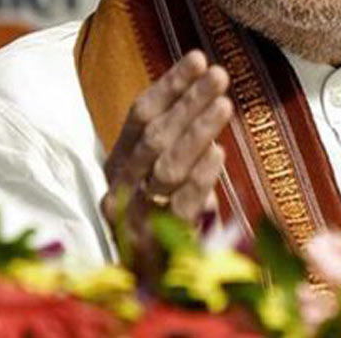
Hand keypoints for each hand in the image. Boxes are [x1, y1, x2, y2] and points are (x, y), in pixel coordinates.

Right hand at [100, 50, 232, 233]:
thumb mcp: (160, 175)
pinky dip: (200, 177)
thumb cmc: (160, 218)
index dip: (170, 85)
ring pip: (166, 166)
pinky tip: (218, 154)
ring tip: (224, 104)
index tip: (198, 58)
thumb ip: (176, 141)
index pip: (139, 116)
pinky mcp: (157, 243)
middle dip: (188, 101)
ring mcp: (135, 216)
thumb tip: (206, 92)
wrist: (149, 283)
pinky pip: (180, 204)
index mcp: (116, 165)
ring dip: (197, 131)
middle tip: (220, 74)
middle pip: (154, 136)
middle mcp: (119, 187)